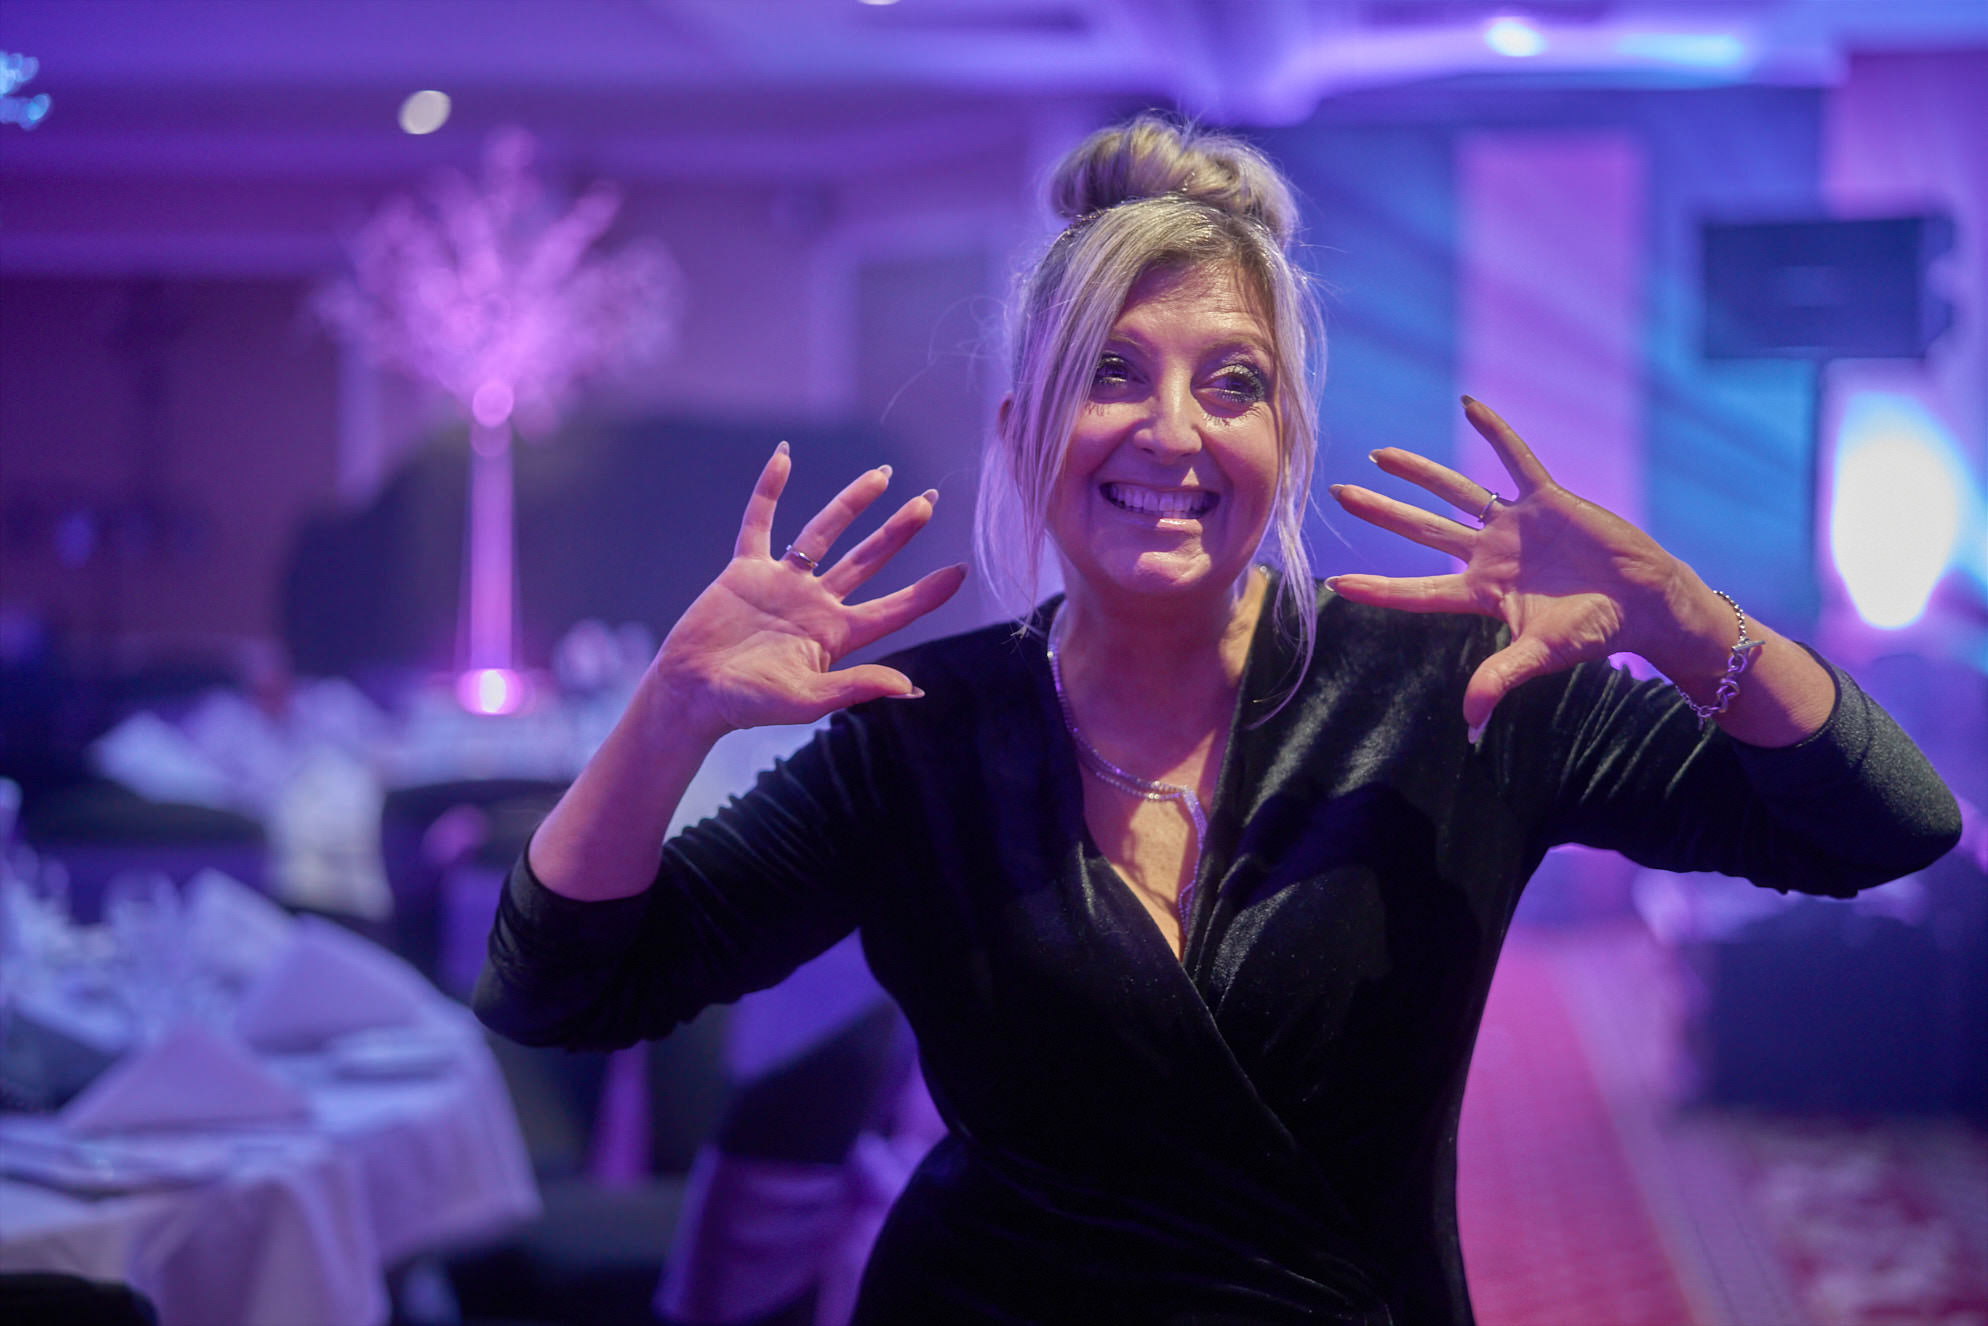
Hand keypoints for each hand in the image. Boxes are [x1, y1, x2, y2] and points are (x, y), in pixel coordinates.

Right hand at [650, 443, 967, 737]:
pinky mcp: (746, 571)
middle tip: (928, 502)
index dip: (927, 593)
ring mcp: (782, 584)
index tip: (961, 571)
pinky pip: (760, 523)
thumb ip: (855, 688)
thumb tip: (910, 687)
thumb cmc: (747, 705)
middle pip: (868, 560)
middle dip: (898, 531)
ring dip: (852, 503)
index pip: (893, 609)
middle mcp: (816, 604)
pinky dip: (770, 490)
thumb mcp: (806, 701)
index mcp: (836, 635)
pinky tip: (784, 457)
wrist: (691, 694)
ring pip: (824, 533)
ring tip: (882, 475)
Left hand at [1326, 397, 1699, 735]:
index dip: (1378, 587)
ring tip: (1379, 455)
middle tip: (1338, 495)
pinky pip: (1515, 459)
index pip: (1417, 590)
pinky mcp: (1548, 500)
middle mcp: (1490, 555)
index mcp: (1482, 593)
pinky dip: (1494, 433)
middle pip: (1422, 531)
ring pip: (1456, 492)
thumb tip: (1468, 721)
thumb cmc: (1595, 631)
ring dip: (1419, 473)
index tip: (1336, 581)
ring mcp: (1515, 525)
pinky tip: (1468, 406)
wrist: (1645, 602)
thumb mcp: (1542, 653)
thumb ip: (1500, 678)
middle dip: (1382, 512)